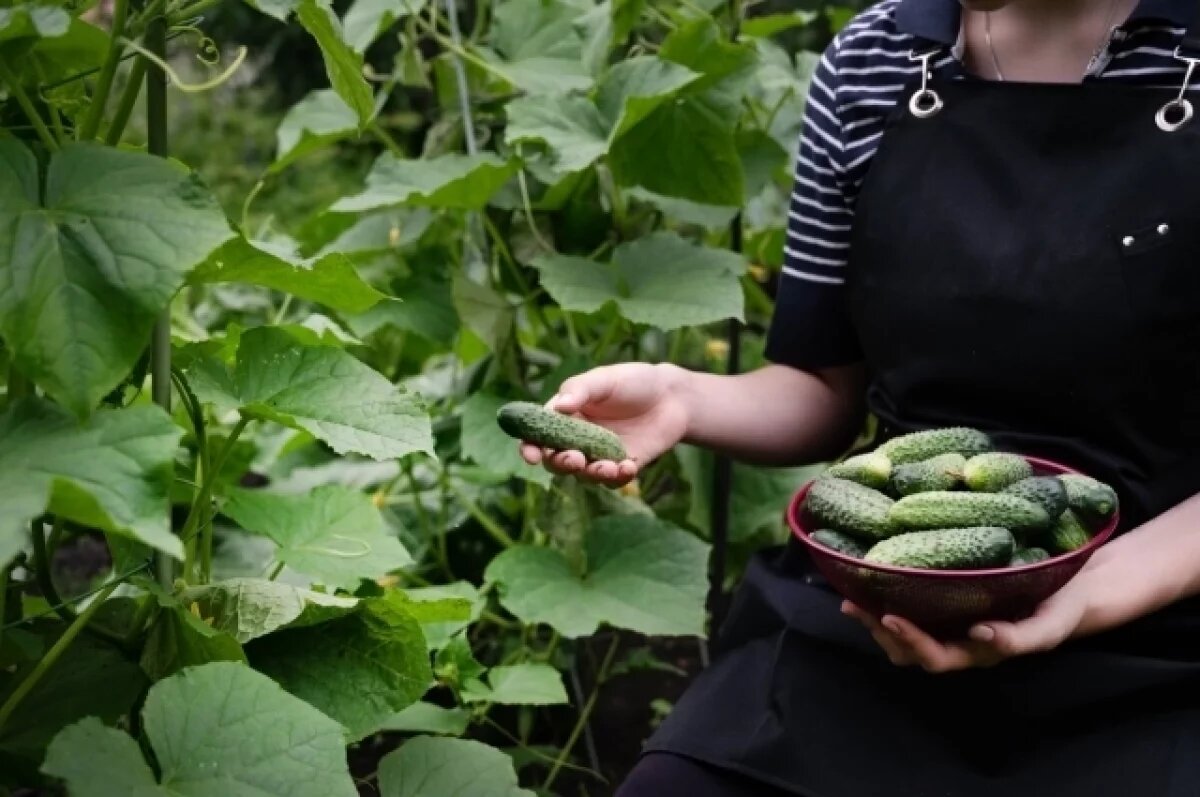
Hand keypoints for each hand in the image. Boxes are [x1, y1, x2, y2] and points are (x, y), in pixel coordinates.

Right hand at [519, 363, 690, 487]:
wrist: (672, 396)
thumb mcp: (604, 379)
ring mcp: (600, 455)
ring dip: (591, 475)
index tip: (531, 456)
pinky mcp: (622, 466)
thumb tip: (557, 406)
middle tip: (575, 459)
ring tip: (607, 467)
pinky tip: (628, 467)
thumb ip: (580, 390)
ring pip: (584, 475)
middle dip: (561, 464)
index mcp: (565, 416)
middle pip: (557, 461)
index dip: (530, 447)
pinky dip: (618, 478)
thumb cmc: (633, 381)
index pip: (539, 435)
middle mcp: (578, 439)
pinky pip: (614, 481)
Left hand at [841, 571, 1092, 672]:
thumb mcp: (1049, 627)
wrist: (1075, 590)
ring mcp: (950, 621)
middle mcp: (958, 640)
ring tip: (851, 596)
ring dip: (874, 619)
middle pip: (908, 650)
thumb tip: (980, 633)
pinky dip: (888, 596)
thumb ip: (1018, 638)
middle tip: (854, 605)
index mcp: (979, 652)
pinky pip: (911, 605)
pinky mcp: (946, 599)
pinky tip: (870, 578)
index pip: (936, 656)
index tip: (890, 616)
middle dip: (879, 631)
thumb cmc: (1061, 610)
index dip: (910, 641)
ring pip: (902, 632)